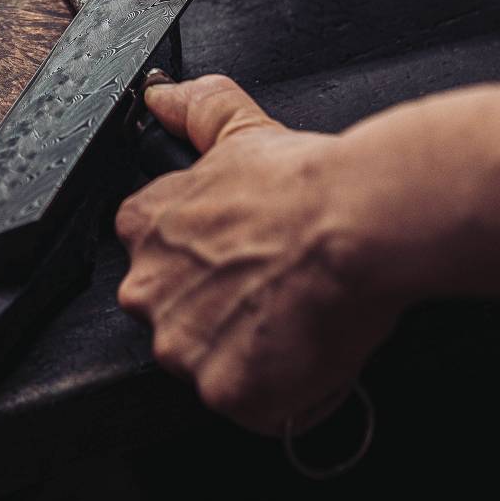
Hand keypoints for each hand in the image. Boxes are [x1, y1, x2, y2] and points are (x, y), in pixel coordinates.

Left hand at [114, 75, 409, 434]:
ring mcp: (182, 345)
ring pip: (213, 365)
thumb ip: (196, 111)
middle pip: (178, 322)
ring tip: (296, 317)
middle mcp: (146, 290)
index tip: (242, 261)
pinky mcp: (225, 389)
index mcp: (143, 229)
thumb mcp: (241, 128)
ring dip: (252, 353)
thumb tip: (163, 95)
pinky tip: (309, 351)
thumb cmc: (306, 181)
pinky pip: (253, 405)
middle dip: (221, 316)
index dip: (205, 267)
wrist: (356, 220)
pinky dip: (284, 390)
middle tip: (274, 292)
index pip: (157, 264)